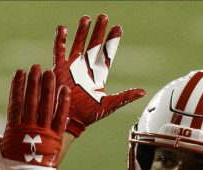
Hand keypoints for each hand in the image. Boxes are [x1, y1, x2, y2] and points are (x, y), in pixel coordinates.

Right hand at [0, 65, 68, 169]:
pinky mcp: (56, 139)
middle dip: (34, 83)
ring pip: (47, 107)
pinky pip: (60, 118)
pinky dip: (63, 104)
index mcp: (13, 130)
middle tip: (36, 67)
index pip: (15, 103)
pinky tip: (64, 90)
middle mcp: (29, 130)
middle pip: (32, 101)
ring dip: (49, 88)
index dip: (18, 86)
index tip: (20, 72)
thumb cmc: (9, 166)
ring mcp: (44, 134)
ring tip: (50, 73)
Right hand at [53, 15, 145, 135]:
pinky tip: (63, 29)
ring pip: (78, 44)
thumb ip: (125, 96)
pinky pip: (59, 51)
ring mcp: (72, 67)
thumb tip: (143, 92)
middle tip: (103, 17)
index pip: (107, 54)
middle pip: (93, 45)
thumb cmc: (89, 115)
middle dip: (99, 31)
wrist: (69, 120)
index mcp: (98, 75)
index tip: (118, 27)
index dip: (112, 41)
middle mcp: (86, 68)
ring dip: (81, 32)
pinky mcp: (59, 69)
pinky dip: (60, 40)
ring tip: (86, 19)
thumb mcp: (109, 105)